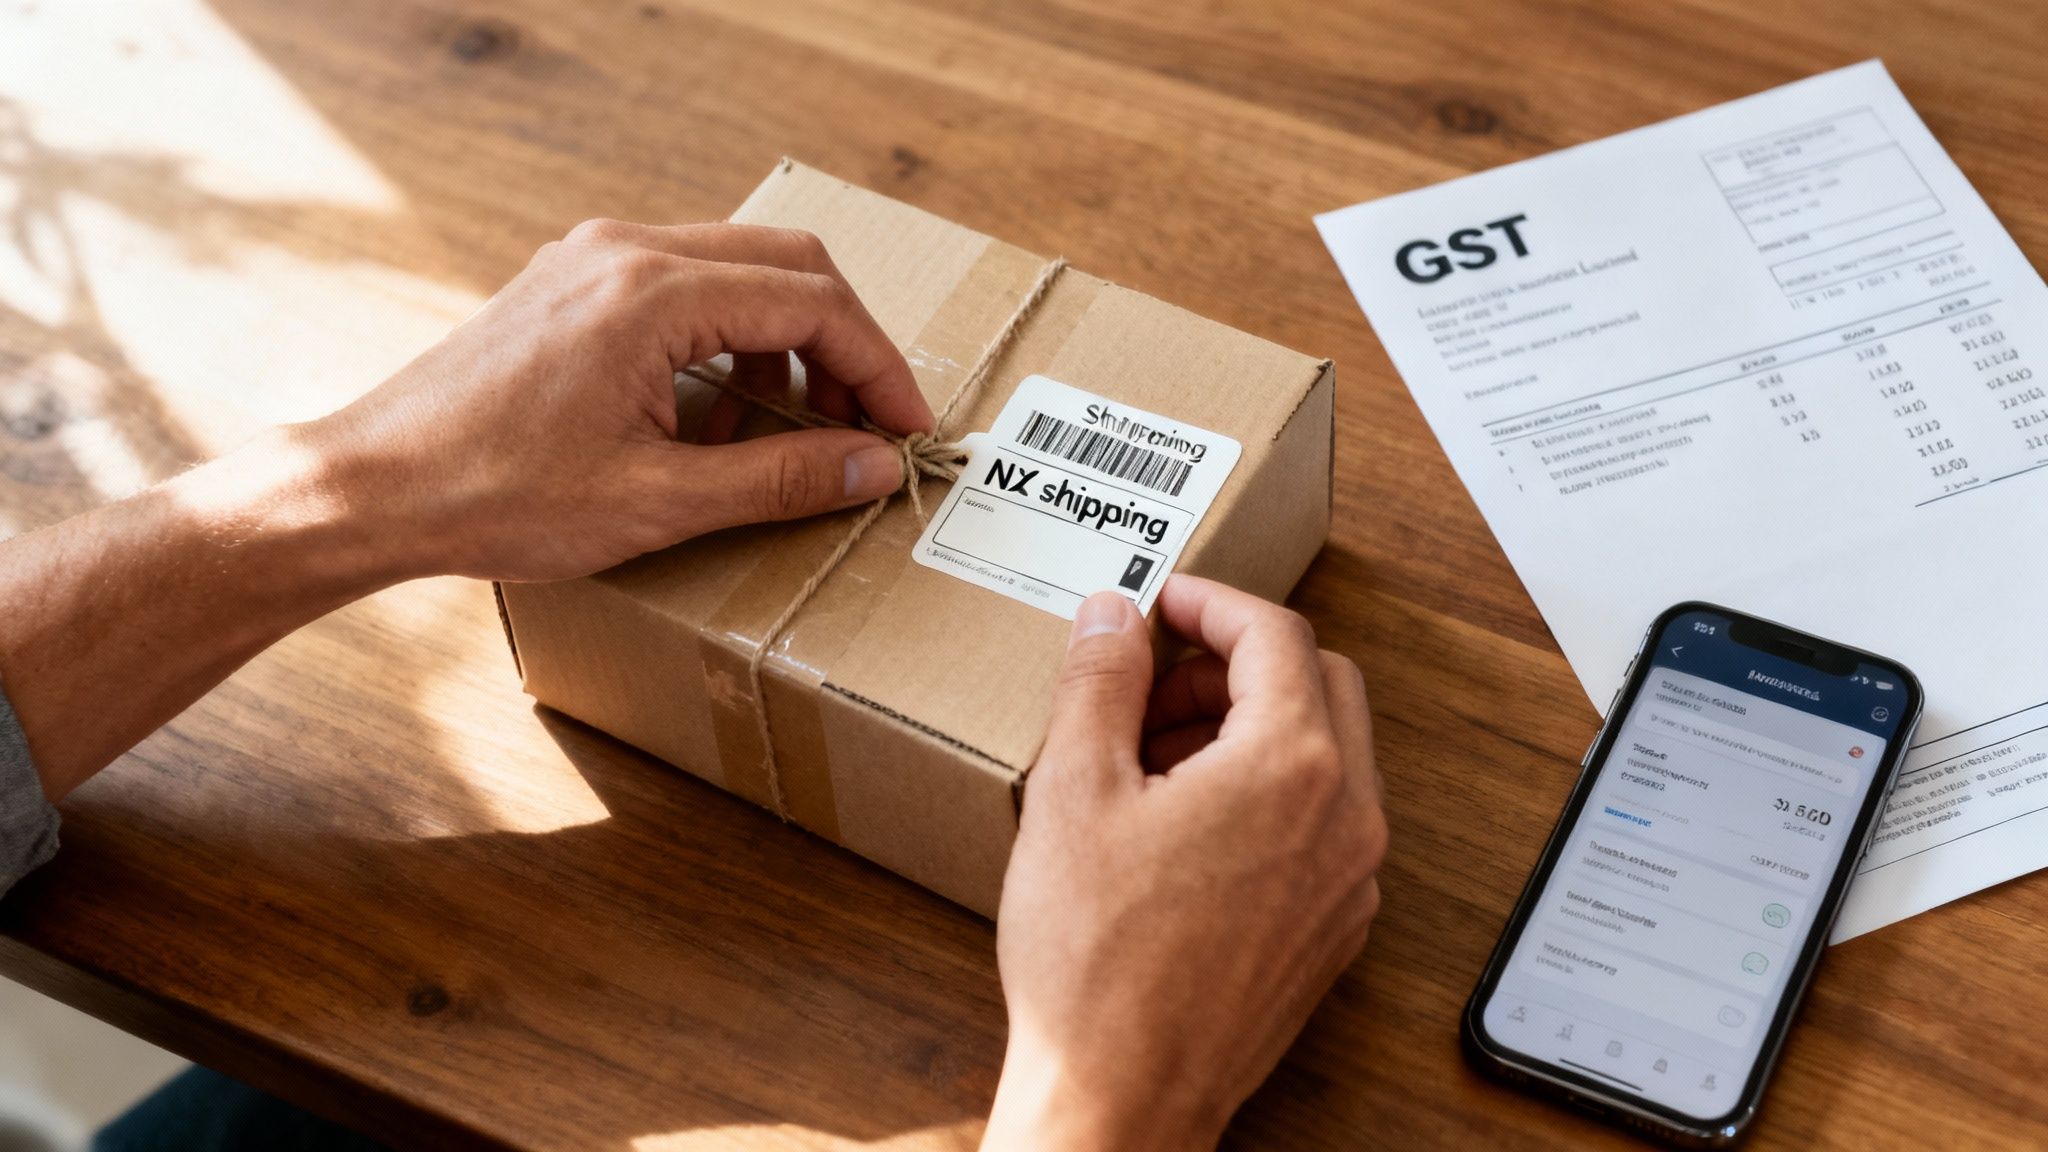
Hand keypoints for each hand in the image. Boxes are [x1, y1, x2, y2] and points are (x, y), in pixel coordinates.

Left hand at [297, 219, 932, 582]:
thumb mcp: (658, 502)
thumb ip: (780, 477)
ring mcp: (593, 258)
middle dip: (845, 343)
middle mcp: (625, 251)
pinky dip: (731, 335)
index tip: (908, 429)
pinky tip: (723, 410)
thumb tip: (870, 465)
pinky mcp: (571, 282)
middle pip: (788, 262)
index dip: (879, 368)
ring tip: (796, 427)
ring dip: (789, 338)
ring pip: (739, 267)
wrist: (373, 486)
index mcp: (653, 294)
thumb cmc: (494, 495)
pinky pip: (685, 284)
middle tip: (868, 423)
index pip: (815, 302)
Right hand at [984, 577, 1387, 1150]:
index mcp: (1293, 766)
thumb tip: (1114, 616)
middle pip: (1320, 684)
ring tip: (1151, 758)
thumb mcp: (1075, 791)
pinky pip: (1323, 825)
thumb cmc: (1095, 961)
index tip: (1161, 604)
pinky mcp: (1334, 930)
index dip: (1211, 603)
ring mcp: (1351, 881)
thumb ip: (1101, 681)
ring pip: (1327, 757)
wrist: (1121, 1097)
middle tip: (1153, 682)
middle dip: (1235, 665)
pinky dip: (1267, 794)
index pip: (1276, 635)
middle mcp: (1347, 819)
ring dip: (1250, 729)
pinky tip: (1182, 828)